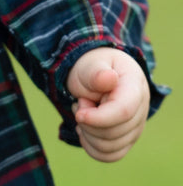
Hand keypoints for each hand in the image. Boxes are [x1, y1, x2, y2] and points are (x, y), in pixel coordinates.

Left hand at [66, 47, 149, 161]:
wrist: (94, 74)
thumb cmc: (92, 68)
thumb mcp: (90, 65)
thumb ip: (97, 73)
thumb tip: (109, 78)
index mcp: (135, 85)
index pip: (124, 111)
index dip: (99, 118)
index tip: (79, 114)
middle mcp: (141, 108)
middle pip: (114, 132)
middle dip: (88, 121)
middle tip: (80, 101)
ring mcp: (136, 126)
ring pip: (110, 147)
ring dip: (87, 132)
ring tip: (83, 111)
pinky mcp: (127, 139)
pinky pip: (110, 155)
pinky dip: (91, 146)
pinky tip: (84, 129)